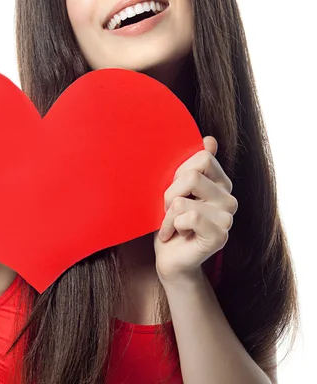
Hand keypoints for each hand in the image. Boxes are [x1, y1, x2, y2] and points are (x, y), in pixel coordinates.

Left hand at [154, 136, 237, 285]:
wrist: (168, 257)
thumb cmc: (169, 220)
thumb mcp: (175, 188)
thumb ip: (191, 165)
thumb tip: (210, 139)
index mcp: (220, 183)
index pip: (202, 157)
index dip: (178, 172)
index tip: (174, 190)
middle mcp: (229, 198)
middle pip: (192, 175)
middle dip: (170, 193)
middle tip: (170, 210)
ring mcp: (227, 218)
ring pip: (183, 198)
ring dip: (168, 213)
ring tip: (171, 224)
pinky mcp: (220, 236)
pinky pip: (188, 217)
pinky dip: (171, 225)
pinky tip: (174, 234)